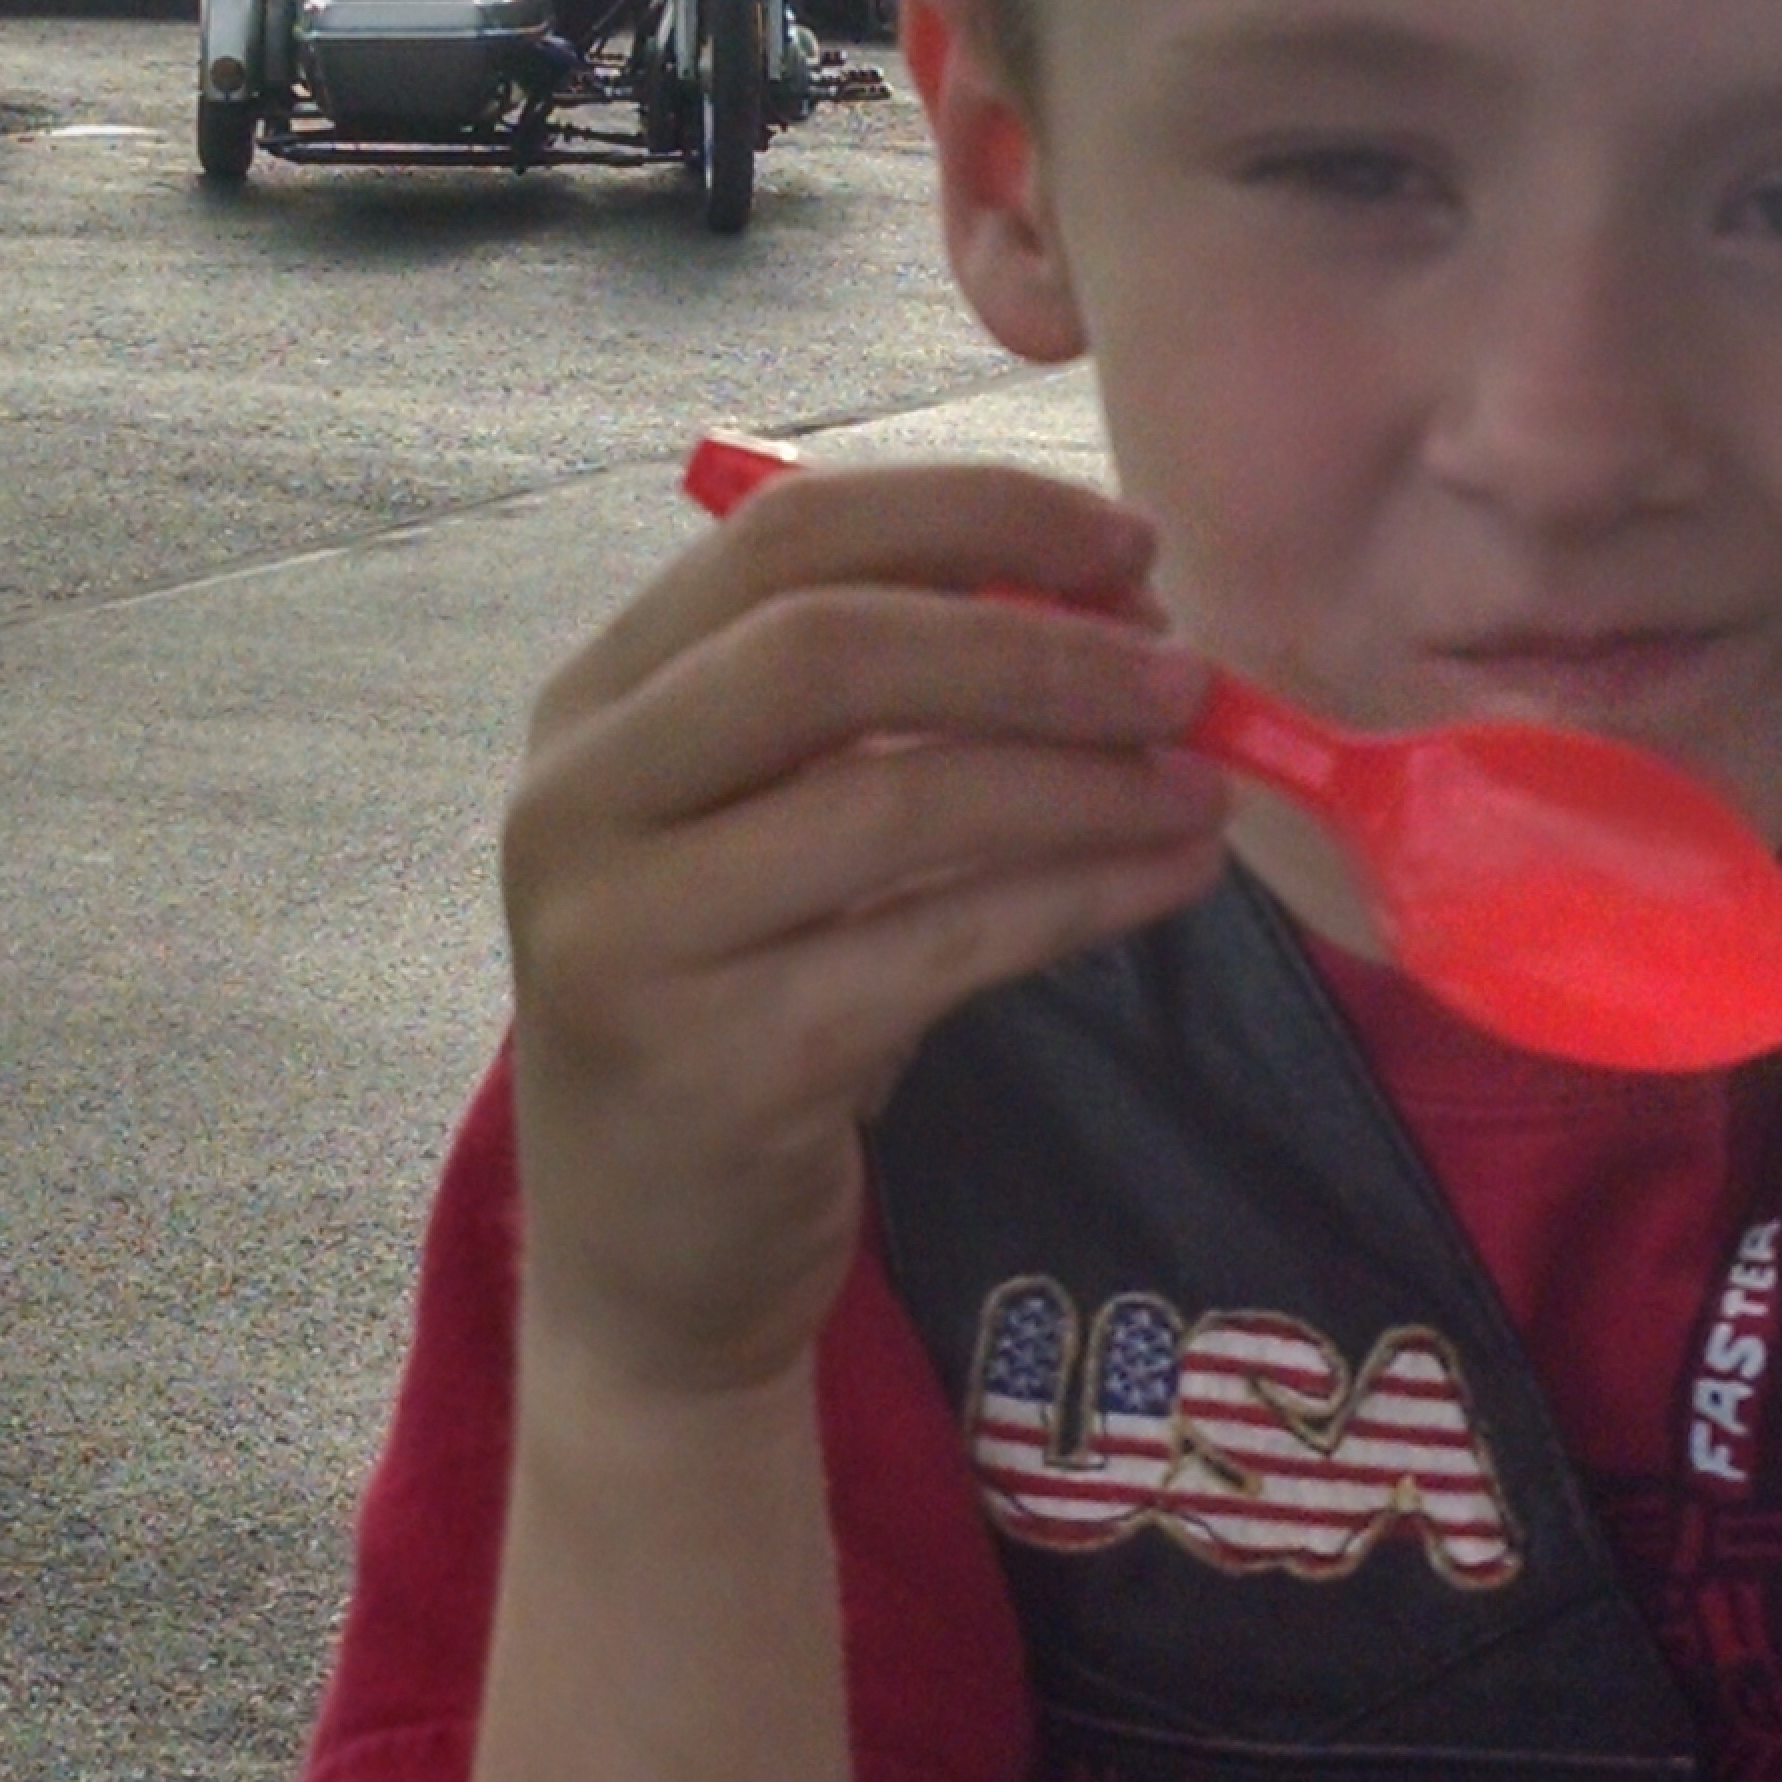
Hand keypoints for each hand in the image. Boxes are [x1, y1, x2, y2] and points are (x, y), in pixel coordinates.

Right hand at [500, 457, 1226, 1402]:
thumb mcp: (764, 829)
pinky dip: (1080, 896)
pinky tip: (1173, 876)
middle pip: (826, 649)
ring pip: (896, 800)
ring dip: (1082, 780)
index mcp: (596, 704)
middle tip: (1183, 678)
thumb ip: (882, 713)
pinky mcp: (719, 1064)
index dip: (971, 516)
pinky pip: (939, 944)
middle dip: (1035, 646)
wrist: (649, 1265)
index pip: (781, 533)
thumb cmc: (739, 1006)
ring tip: (1204, 784)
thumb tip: (1115, 609)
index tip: (1126, 548)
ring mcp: (630, 936)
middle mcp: (578, 801)